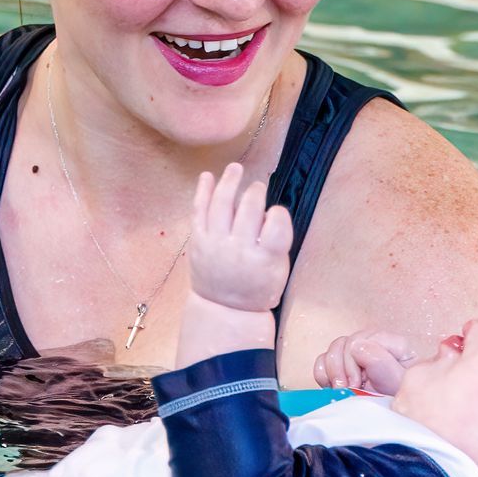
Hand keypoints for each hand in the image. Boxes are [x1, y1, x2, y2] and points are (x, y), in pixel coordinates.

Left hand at [187, 162, 293, 314]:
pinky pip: (199, 211)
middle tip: (258, 187)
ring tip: (236, 168)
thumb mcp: (279, 269)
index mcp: (263, 260)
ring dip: (229, 182)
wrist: (224, 308)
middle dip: (255, 193)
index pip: (275, 226)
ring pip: (222, 204)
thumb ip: (277, 240)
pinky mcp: (197, 242)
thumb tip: (268, 210)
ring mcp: (214, 245)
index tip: (277, 211)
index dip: (278, 213)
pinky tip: (208, 176)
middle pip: (248, 210)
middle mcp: (238, 250)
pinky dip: (203, 191)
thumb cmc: (258, 287)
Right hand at [313, 329, 416, 394]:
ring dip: (334, 373)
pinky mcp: (343, 365)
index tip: (357, 384)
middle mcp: (374, 345)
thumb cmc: (400, 403)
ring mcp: (358, 354)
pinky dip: (324, 375)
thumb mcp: (396, 384)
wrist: (394, 422)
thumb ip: (381, 363)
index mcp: (393, 345)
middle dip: (342, 370)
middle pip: (344, 343)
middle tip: (350, 389)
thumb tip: (357, 346)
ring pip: (332, 350)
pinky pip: (322, 360)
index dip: (353, 360)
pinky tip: (336, 388)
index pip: (361, 338)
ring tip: (343, 390)